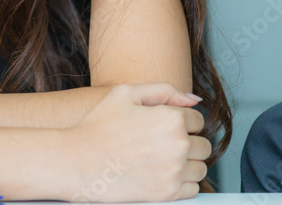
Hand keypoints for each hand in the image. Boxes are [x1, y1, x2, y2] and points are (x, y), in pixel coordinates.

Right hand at [62, 82, 210, 201]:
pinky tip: (161, 173)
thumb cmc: (97, 126)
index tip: (163, 126)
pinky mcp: (169, 192)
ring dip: (188, 163)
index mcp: (171, 118)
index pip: (198, 119)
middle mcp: (178, 144)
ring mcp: (175, 171)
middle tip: (162, 143)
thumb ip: (163, 90)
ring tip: (161, 159)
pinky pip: (193, 188)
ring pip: (201, 168)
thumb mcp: (124, 93)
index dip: (180, 121)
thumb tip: (193, 99)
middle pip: (203, 145)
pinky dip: (182, 182)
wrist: (78, 160)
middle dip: (188, 142)